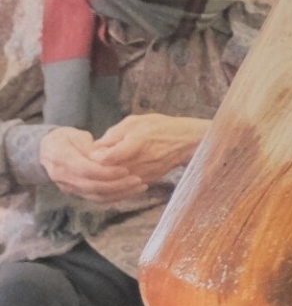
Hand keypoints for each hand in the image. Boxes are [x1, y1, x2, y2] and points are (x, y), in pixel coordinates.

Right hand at [38, 127, 153, 204]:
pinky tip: (130, 191)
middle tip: (138, 180)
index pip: (86, 170)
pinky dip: (114, 197)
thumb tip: (106, 155)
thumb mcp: (75, 135)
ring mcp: (68, 187)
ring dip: (120, 194)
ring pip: (96, 196)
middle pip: (93, 186)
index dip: (107, 172)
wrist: (46, 151)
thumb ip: (90, 146)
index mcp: (61, 158)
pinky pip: (96, 199)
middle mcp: (63, 176)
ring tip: (140, 187)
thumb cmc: (64, 139)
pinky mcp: (76, 193)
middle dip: (118, 185)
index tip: (126, 170)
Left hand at [90, 113, 210, 186]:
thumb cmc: (161, 127)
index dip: (93, 156)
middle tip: (91, 159)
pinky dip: (118, 179)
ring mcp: (145, 174)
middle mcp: (141, 162)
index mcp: (137, 142)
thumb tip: (95, 147)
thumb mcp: (136, 121)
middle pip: (107, 172)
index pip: (105, 158)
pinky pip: (126, 184)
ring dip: (105, 175)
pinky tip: (116, 170)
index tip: (90, 151)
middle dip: (95, 167)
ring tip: (103, 164)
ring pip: (116, 181)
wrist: (187, 142)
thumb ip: (114, 133)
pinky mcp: (148, 181)